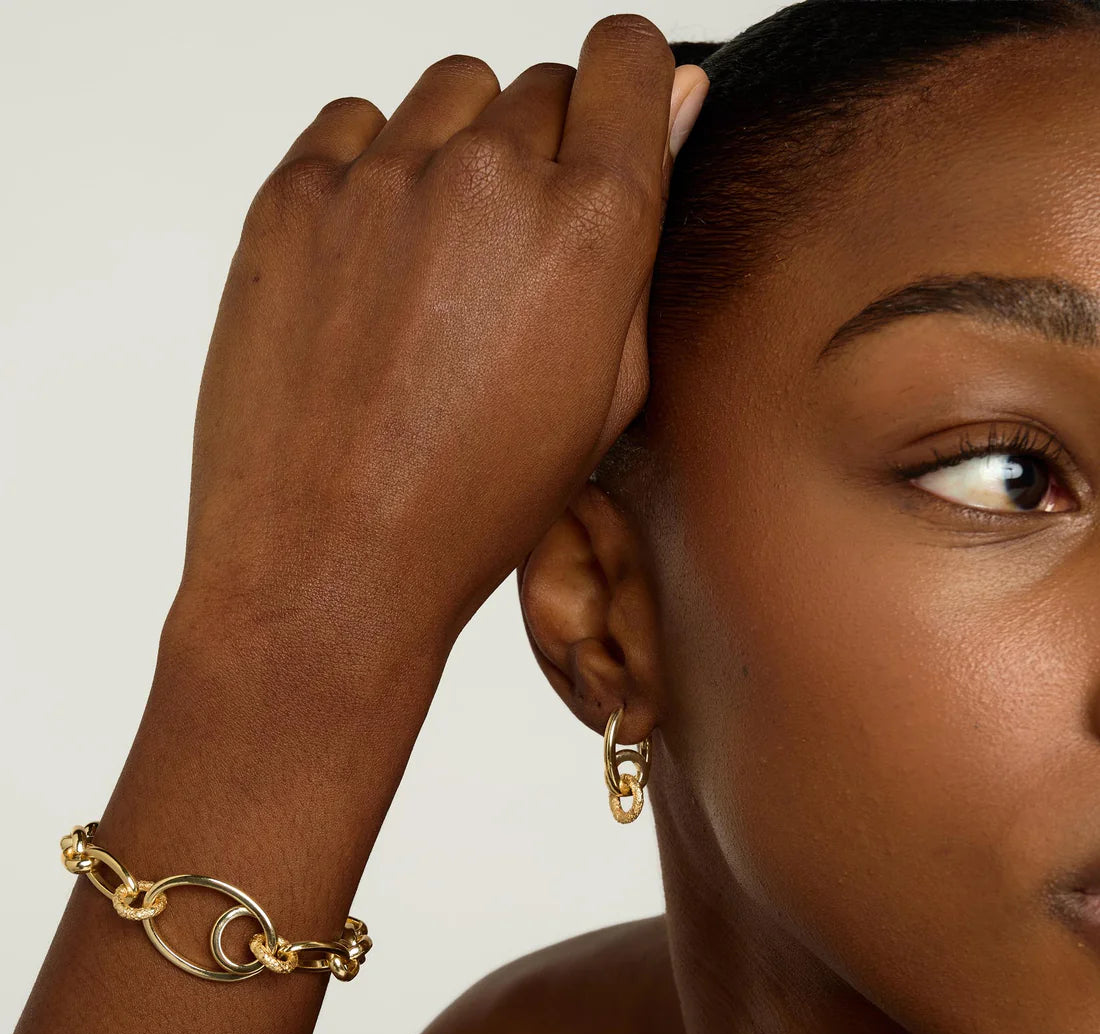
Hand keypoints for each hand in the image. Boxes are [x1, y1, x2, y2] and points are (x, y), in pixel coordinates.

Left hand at [176, 15, 707, 661]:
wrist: (330, 561)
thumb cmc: (470, 505)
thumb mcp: (604, 394)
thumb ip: (641, 241)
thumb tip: (677, 106)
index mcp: (590, 227)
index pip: (629, 58)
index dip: (630, 88)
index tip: (613, 121)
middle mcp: (488, 177)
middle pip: (540, 87)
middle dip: (542, 153)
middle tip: (513, 263)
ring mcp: (382, 179)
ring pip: (449, 94)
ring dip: (458, 153)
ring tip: (439, 267)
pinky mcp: (294, 195)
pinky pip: (354, 125)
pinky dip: (372, 169)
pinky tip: (374, 263)